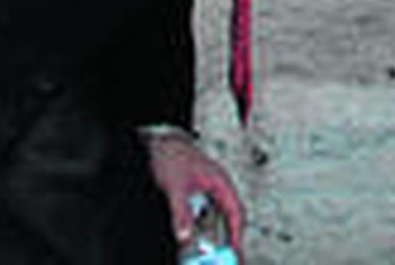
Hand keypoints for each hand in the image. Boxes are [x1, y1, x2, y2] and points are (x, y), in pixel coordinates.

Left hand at [142, 128, 244, 253]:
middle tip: (225, 260)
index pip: (236, 212)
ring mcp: (205, 193)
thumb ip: (181, 212)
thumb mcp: (176, 186)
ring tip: (204, 255)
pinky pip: (200, 218)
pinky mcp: (194, 197)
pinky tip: (189, 240)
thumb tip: (184, 236)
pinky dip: (197, 231)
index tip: (234, 253)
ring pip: (213, 220)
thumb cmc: (172, 155)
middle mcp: (216, 189)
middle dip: (225, 241)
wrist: (158, 142)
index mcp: (221, 183)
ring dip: (209, 237)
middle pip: (227, 220)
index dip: (236, 234)